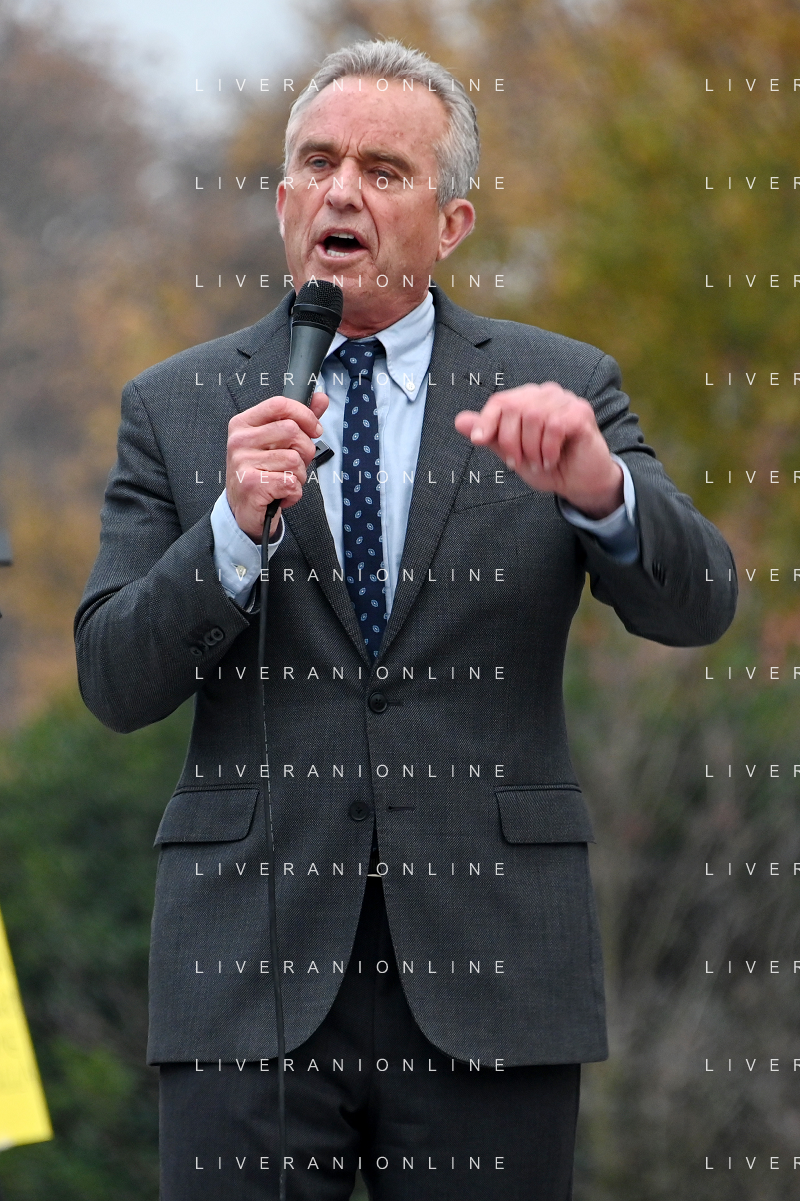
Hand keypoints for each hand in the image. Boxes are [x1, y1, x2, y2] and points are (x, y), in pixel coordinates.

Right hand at [226, 391, 328, 538]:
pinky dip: (294, 492)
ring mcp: (242, 462)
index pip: (280, 404)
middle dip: (305, 451)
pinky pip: (291, 482)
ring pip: (294, 459)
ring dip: (299, 475)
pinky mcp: (251, 484)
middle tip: (296, 464)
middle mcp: (239, 440)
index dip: (305, 415)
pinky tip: (281, 494)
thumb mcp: (277, 443)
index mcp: (244, 423)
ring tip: (285, 480)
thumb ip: (299, 419)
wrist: (243, 509)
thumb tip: (321, 398)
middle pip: (292, 431)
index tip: (315, 430)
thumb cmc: (262, 472)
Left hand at [454, 382, 622, 517]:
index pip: (500, 401)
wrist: (579, 483)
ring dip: (531, 449)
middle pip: (514, 407)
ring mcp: (566, 400)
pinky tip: (550, 461)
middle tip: (517, 462)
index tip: (479, 441)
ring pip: (534, 417)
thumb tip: (460, 421)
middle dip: (510, 441)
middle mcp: (547, 394)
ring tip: (538, 463)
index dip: (486, 420)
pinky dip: (548, 449)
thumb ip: (490, 436)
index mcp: (529, 400)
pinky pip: (555, 426)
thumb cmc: (547, 465)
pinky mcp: (581, 412)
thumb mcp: (512, 453)